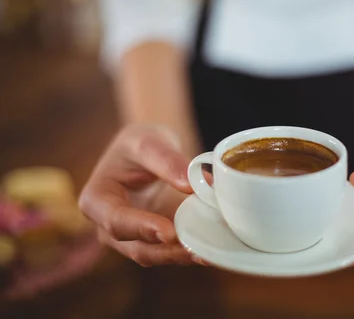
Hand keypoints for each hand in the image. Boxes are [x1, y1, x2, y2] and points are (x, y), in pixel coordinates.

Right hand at [79, 124, 200, 265]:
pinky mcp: (155, 240)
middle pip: (136, 247)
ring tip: (209, 254)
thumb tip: (189, 184)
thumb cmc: (140, 143)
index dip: (142, 228)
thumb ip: (167, 160)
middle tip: (197, 251)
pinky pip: (171, 250)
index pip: (117, 221)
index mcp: (97, 200)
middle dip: (168, 251)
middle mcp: (109, 226)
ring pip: (156, 254)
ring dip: (182, 256)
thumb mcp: (149, 141)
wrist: (148, 149)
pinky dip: (191, 251)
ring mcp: (133, 237)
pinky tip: (213, 250)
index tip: (169, 232)